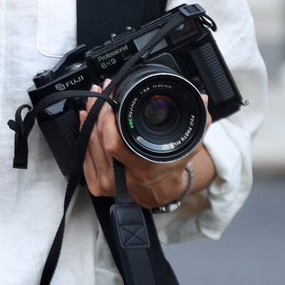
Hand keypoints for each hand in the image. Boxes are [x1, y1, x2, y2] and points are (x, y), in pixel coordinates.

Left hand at [80, 83, 209, 210]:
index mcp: (143, 169)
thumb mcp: (187, 147)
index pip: (114, 144)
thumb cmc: (171, 168)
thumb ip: (198, 124)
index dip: (107, 118)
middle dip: (97, 110)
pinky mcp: (97, 184)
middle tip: (99, 92)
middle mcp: (123, 178)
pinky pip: (83, 155)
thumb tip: (202, 99)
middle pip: (97, 139)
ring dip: (88, 119)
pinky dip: (83, 134)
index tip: (110, 97)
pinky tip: (86, 118)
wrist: (162, 192)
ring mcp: (107, 183)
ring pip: (88, 145)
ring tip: (93, 99)